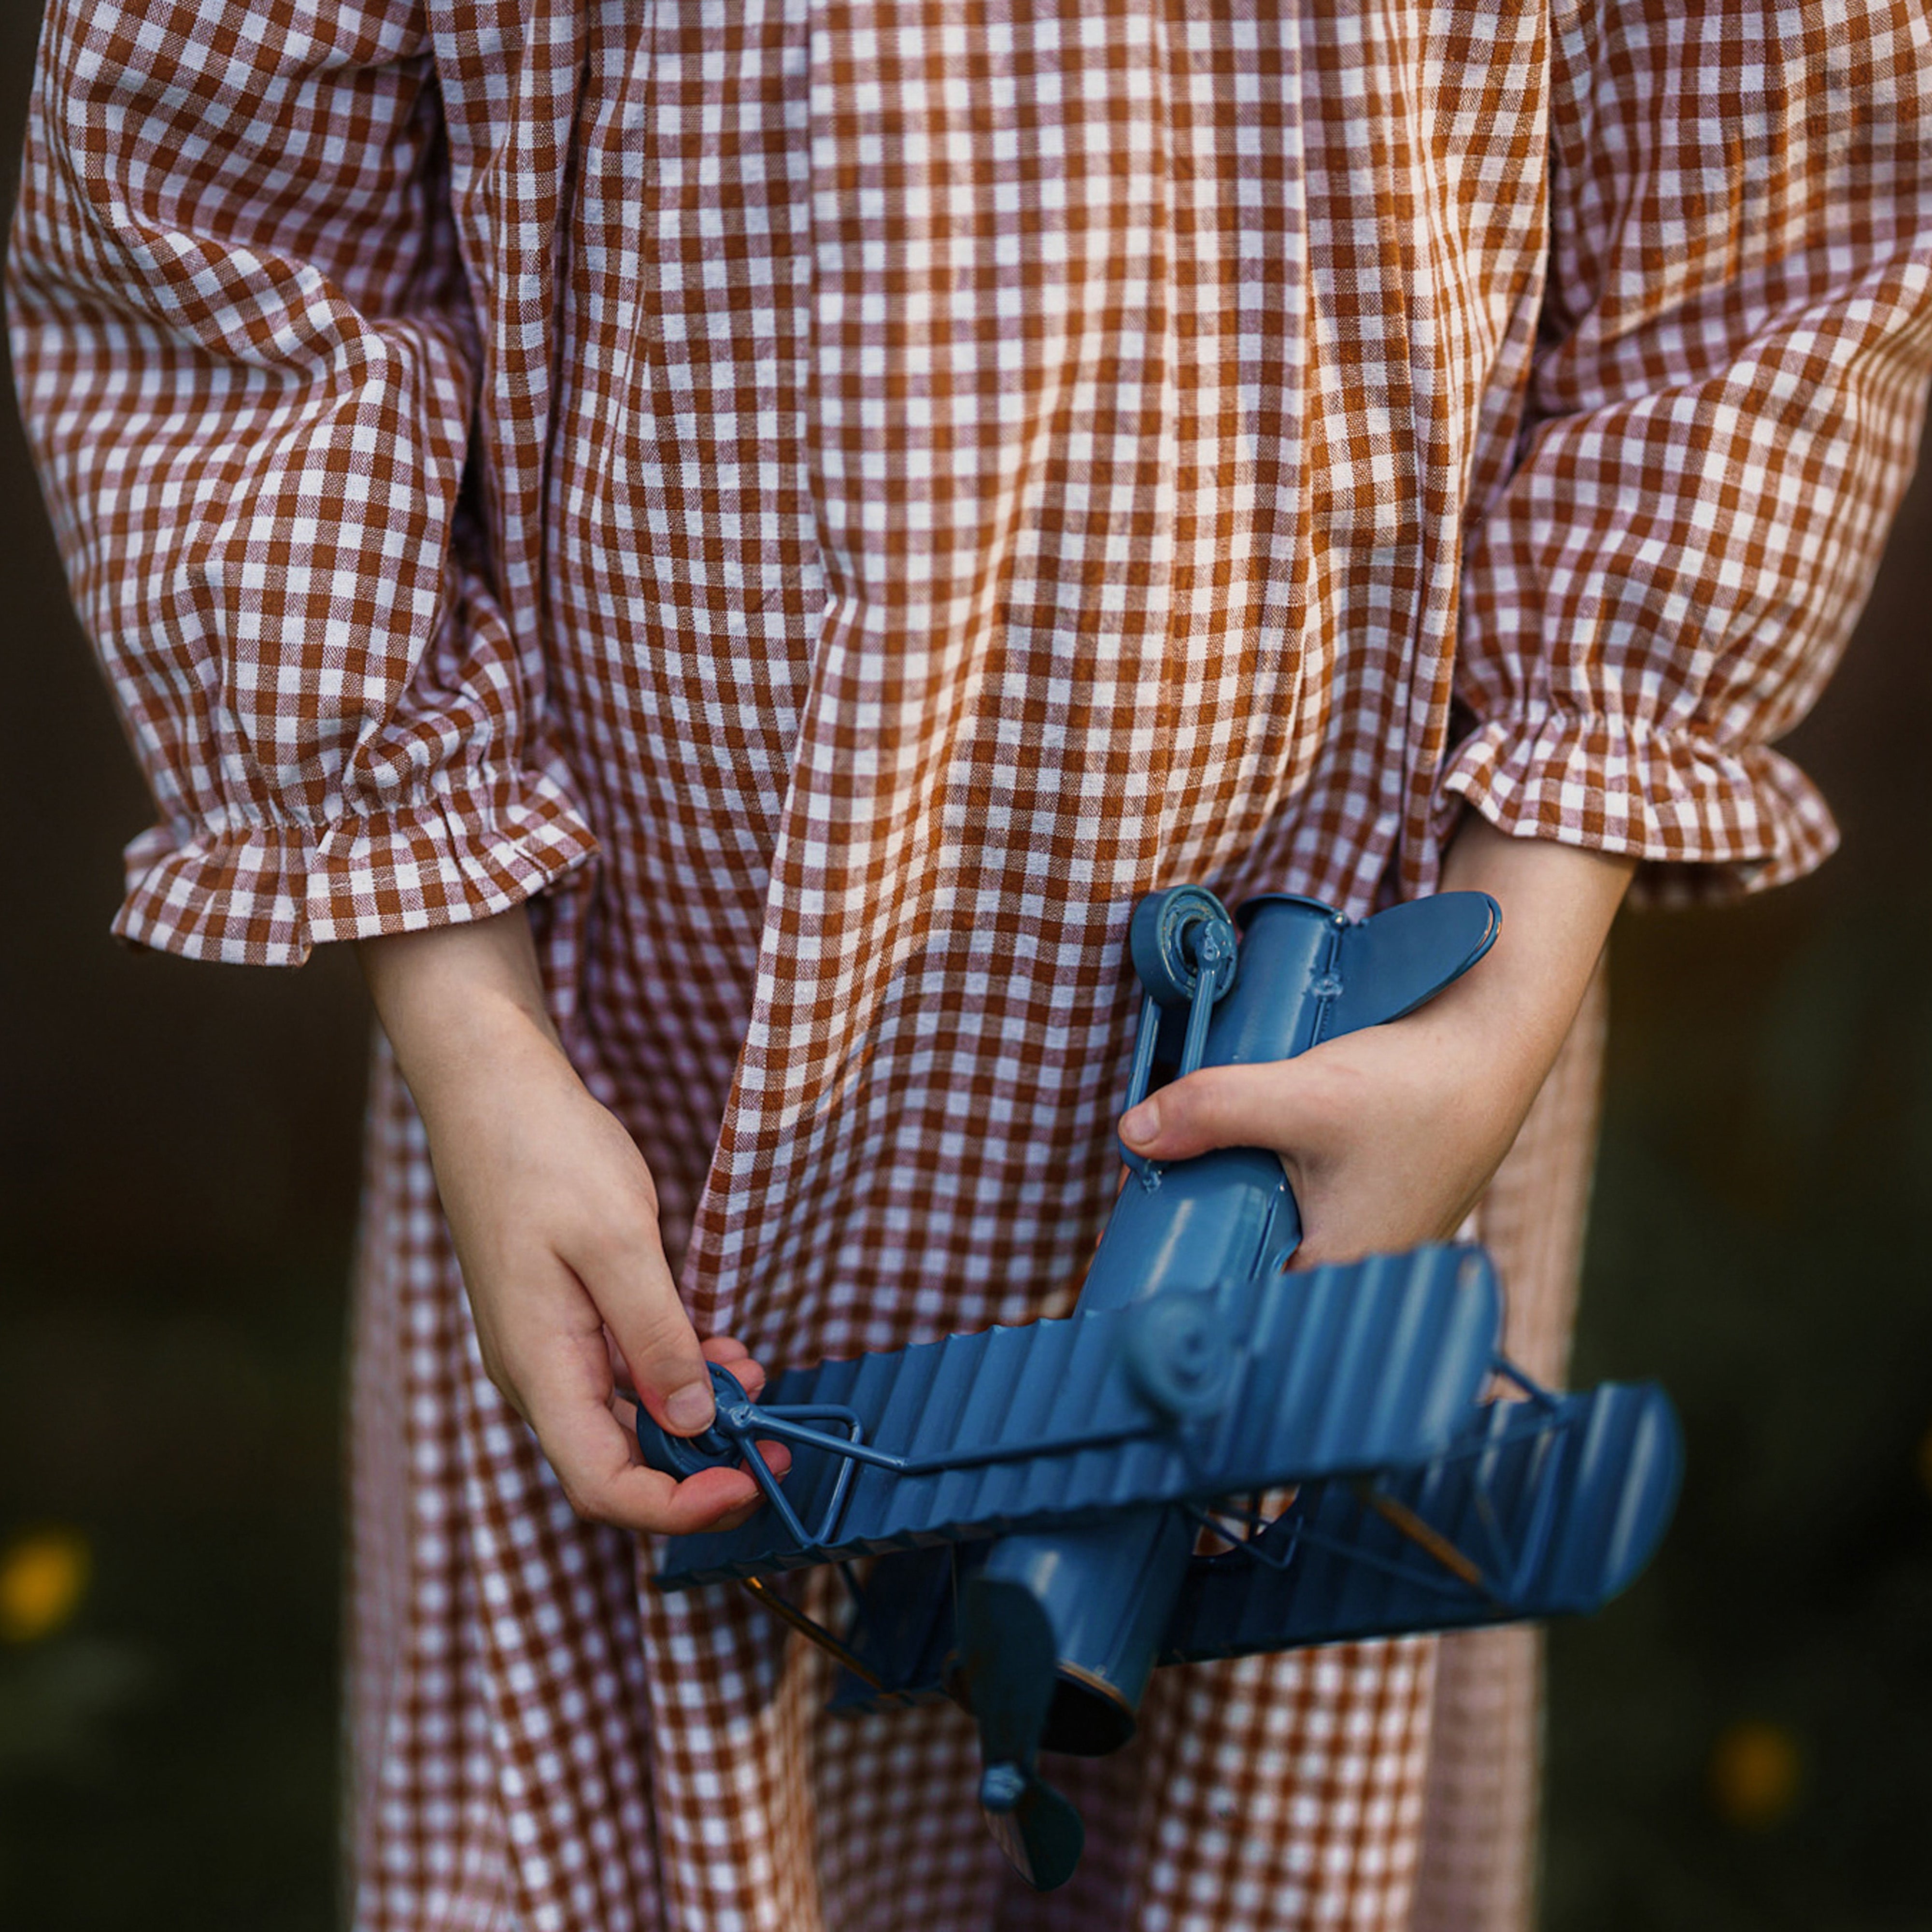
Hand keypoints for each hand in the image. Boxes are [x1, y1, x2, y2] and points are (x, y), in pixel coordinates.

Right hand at [359, 909, 784, 1534]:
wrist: (490, 1087)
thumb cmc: (544, 1152)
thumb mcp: (617, 1240)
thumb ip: (656, 1337)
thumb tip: (695, 1421)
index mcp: (538, 1367)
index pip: (603, 1486)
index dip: (678, 1508)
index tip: (749, 1485)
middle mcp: (537, 1373)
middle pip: (618, 1465)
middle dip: (700, 1471)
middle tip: (779, 1451)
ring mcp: (548, 1346)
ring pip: (625, 1419)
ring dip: (696, 1419)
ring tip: (761, 1387)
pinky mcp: (563, 1317)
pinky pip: (621, 1374)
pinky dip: (677, 1374)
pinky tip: (724, 1353)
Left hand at [1117, 818, 1633, 1266]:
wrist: (1488, 1044)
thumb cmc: (1417, 1085)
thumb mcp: (1302, 1095)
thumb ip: (1213, 1112)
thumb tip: (1132, 1136)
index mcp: (1343, 1277)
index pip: (1242, 1311)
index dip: (1189, 1284)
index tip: (1140, 1253)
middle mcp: (1360, 1275)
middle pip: (1255, 1276)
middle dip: (1205, 1241)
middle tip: (1155, 1201)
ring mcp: (1371, 1243)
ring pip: (1278, 1243)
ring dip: (1236, 1213)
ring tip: (1193, 1180)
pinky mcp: (1374, 1208)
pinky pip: (1305, 1218)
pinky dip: (1270, 1196)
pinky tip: (1247, 1165)